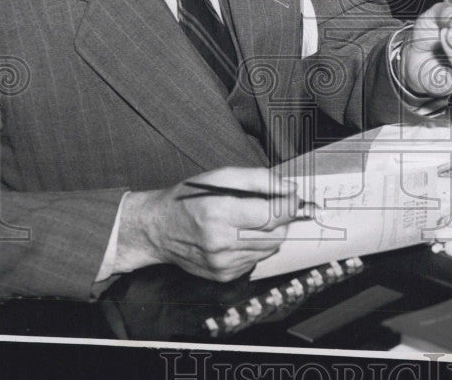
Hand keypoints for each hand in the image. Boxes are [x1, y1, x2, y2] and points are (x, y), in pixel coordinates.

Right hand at [114, 167, 302, 281]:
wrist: (159, 229)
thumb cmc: (190, 198)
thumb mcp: (221, 176)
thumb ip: (259, 179)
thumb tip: (289, 188)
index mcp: (220, 213)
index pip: (272, 215)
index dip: (289, 205)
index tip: (292, 196)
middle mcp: (221, 242)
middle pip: (276, 234)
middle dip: (281, 218)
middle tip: (270, 205)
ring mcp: (223, 263)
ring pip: (270, 248)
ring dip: (270, 233)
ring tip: (251, 219)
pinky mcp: (224, 275)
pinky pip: (257, 259)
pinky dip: (256, 246)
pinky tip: (239, 235)